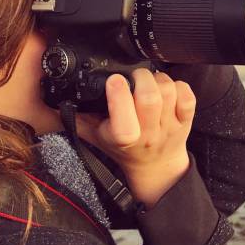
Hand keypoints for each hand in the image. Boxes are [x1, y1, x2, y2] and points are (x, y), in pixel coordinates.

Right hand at [77, 69, 195, 208]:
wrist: (154, 166)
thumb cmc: (123, 148)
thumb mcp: (95, 137)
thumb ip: (77, 118)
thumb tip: (56, 97)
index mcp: (124, 139)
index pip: (124, 121)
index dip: (118, 96)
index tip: (113, 81)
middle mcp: (148, 134)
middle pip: (151, 98)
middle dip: (141, 78)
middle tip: (134, 78)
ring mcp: (170, 127)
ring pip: (169, 92)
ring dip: (159, 80)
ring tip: (150, 83)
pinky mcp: (186, 121)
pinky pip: (188, 96)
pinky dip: (179, 86)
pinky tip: (168, 89)